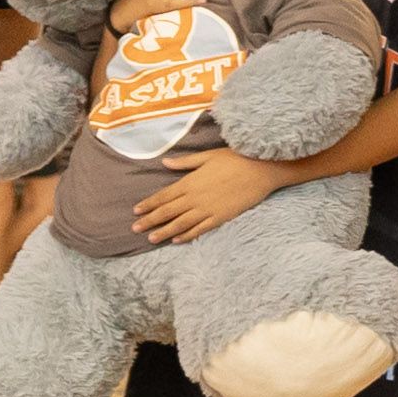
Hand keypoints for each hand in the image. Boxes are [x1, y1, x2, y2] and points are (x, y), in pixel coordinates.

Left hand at [131, 148, 289, 241]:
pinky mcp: (221, 217)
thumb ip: (185, 162)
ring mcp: (208, 209)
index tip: (136, 211)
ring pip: (181, 223)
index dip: (149, 204)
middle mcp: (195, 197)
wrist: (262, 169)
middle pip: (168, 211)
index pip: (164, 195)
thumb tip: (164, 163)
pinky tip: (178, 240)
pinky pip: (200, 229)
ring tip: (151, 239)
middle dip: (150, 220)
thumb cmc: (236, 158)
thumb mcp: (208, 156)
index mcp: (191, 181)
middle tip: (135, 229)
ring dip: (164, 231)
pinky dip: (188, 235)